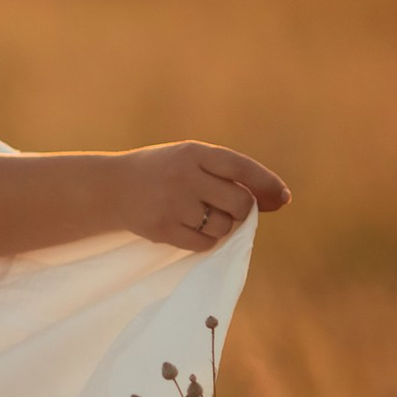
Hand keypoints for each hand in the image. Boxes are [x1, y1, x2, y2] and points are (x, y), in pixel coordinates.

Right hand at [108, 141, 290, 251]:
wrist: (112, 187)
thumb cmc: (162, 172)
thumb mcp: (190, 160)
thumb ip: (227, 175)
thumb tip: (277, 200)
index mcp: (193, 152)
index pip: (241, 167)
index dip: (267, 183)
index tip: (284, 198)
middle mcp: (184, 175)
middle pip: (239, 203)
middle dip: (242, 211)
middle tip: (230, 210)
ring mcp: (172, 203)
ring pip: (223, 226)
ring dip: (222, 226)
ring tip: (202, 216)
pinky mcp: (162, 228)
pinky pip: (204, 243)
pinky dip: (205, 240)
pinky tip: (190, 228)